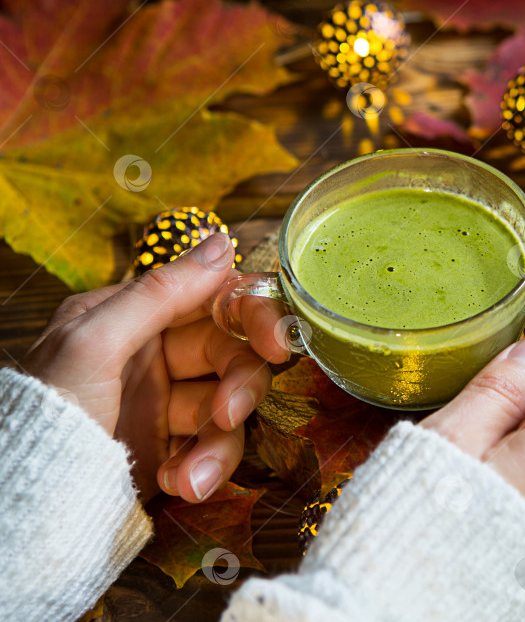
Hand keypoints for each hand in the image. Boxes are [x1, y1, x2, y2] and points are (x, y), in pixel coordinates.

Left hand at [23, 233, 288, 502]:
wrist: (24, 505)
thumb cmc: (49, 410)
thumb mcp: (94, 341)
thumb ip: (161, 292)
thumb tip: (222, 243)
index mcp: (135, 315)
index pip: (212, 299)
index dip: (251, 316)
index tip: (275, 344)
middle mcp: (155, 353)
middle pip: (230, 353)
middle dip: (238, 385)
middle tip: (229, 412)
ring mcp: (165, 402)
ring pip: (228, 405)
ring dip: (219, 443)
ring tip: (189, 478)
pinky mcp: (173, 447)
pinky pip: (213, 447)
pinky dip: (204, 468)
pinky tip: (173, 484)